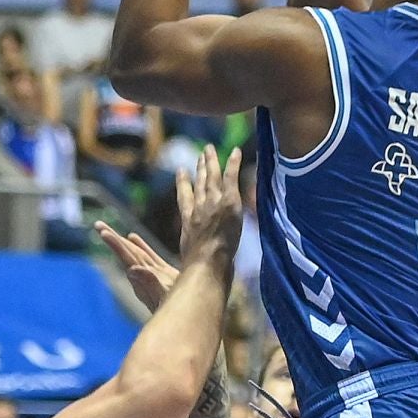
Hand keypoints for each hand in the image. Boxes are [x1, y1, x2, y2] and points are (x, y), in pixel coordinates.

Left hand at [95, 224, 179, 314]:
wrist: (187, 320)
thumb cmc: (179, 311)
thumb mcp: (165, 296)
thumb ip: (149, 282)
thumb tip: (132, 269)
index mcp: (144, 278)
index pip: (127, 258)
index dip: (116, 245)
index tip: (103, 232)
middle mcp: (145, 275)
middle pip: (127, 253)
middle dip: (114, 239)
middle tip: (98, 224)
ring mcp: (153, 275)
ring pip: (136, 254)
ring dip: (124, 242)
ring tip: (109, 230)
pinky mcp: (163, 275)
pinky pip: (149, 257)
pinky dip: (141, 246)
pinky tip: (133, 238)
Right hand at [174, 143, 244, 267]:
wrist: (205, 262)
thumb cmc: (197, 268)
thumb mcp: (189, 258)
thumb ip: (191, 253)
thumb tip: (192, 264)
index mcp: (187, 220)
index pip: (184, 197)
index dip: (182, 183)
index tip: (181, 172)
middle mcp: (198, 207)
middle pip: (199, 183)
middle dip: (199, 168)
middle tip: (200, 155)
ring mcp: (212, 202)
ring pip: (212, 176)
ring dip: (211, 161)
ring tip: (210, 149)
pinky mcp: (228, 201)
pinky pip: (230, 177)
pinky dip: (233, 163)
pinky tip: (236, 151)